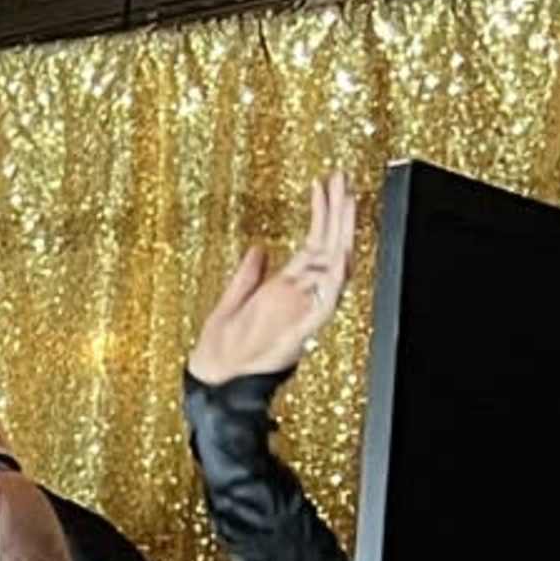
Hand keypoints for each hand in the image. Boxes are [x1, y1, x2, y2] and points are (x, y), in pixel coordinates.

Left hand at [188, 172, 359, 387]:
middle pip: (328, 246)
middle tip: (343, 178)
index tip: (323, 183)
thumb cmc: (219, 350)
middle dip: (337, 211)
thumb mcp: (230, 300)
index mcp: (285, 288)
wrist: (212, 382)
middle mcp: (298, 297)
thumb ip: (247, 275)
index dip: (321, 212)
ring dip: (342, 235)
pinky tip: (340, 255)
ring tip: (347, 201)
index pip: (313, 242)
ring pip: (334, 268)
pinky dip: (334, 281)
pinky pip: (325, 305)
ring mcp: (301, 312)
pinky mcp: (300, 332)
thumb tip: (258, 248)